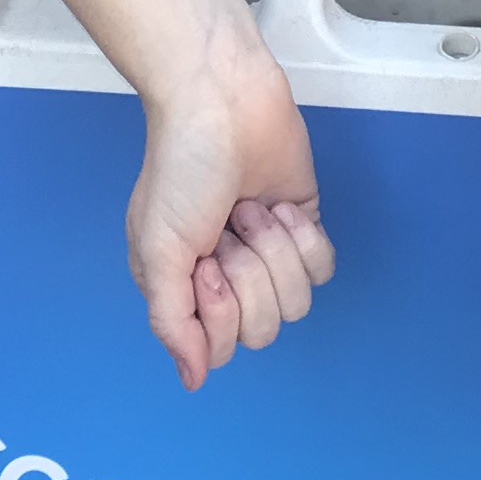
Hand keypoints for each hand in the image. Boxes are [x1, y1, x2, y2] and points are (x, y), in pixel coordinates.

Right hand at [124, 11, 332, 390]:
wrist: (220, 100)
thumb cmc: (181, 168)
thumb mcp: (157, 250)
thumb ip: (172, 322)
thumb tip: (193, 380)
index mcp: (183, 289)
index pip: (220, 347)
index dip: (221, 311)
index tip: (206, 264)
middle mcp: (225, 278)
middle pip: (263, 329)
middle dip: (251, 275)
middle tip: (230, 230)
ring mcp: (267, 254)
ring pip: (297, 303)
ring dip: (275, 250)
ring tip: (251, 210)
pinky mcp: (302, 228)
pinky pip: (323, 269)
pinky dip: (304, 238)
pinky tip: (279, 205)